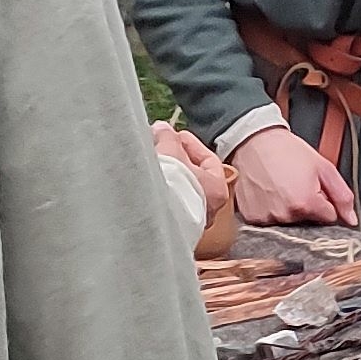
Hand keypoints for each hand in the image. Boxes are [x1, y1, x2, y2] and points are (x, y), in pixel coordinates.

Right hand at [153, 122, 239, 256]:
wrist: (151, 219)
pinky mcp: (169, 229)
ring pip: (178, 191)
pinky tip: (143, 181)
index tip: (174, 135)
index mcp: (217, 190)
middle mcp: (207, 211)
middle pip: (192, 176)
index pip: (208, 160)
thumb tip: (162, 129)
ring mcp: (189, 223)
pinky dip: (157, 190)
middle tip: (158, 145)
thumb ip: (168, 138)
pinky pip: (165, 204)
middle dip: (174, 158)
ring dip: (164, 174)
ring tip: (147, 161)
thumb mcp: (171, 152)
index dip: (191, 144)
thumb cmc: (171, 187)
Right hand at [229, 126, 358, 226]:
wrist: (255, 141)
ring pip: (288, 223)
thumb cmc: (288, 151)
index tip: (314, 188)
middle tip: (296, 185)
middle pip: (308, 222)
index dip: (325, 202)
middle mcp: (285, 214)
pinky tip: (268, 194)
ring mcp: (266, 218)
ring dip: (288, 210)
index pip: (329, 218)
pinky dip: (270, 211)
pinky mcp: (252, 218)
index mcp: (306, 203)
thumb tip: (351, 220)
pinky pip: (268, 221)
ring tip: (280, 188)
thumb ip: (342, 196)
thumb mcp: (324, 168)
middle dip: (307, 207)